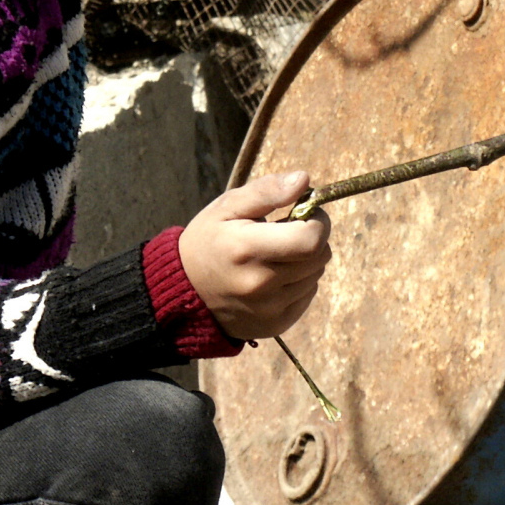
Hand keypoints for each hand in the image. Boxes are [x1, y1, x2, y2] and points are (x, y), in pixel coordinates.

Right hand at [179, 170, 331, 341]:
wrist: (184, 292)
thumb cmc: (208, 240)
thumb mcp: (227, 206)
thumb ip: (267, 190)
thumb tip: (304, 180)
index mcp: (247, 249)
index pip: (312, 238)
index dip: (317, 221)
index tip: (303, 212)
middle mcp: (261, 283)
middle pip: (320, 256)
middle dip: (313, 237)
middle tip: (287, 230)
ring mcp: (269, 308)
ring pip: (316, 275)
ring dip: (305, 260)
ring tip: (275, 254)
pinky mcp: (276, 324)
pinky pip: (308, 295)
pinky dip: (300, 281)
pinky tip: (274, 275)